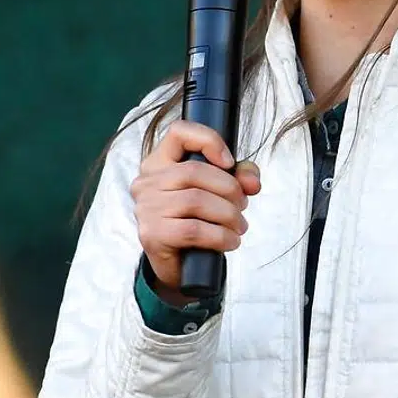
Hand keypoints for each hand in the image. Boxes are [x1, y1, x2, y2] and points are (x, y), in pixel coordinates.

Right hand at [129, 121, 261, 303]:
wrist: (178, 266)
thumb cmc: (196, 221)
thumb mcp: (219, 193)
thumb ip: (239, 177)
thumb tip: (252, 182)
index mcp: (159, 162)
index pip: (179, 132)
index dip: (209, 140)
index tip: (229, 162)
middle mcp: (147, 181)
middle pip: (194, 170)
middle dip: (229, 188)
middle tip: (242, 206)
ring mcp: (146, 208)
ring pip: (196, 200)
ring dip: (228, 215)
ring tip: (239, 226)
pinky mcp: (152, 234)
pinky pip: (194, 229)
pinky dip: (220, 236)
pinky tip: (230, 241)